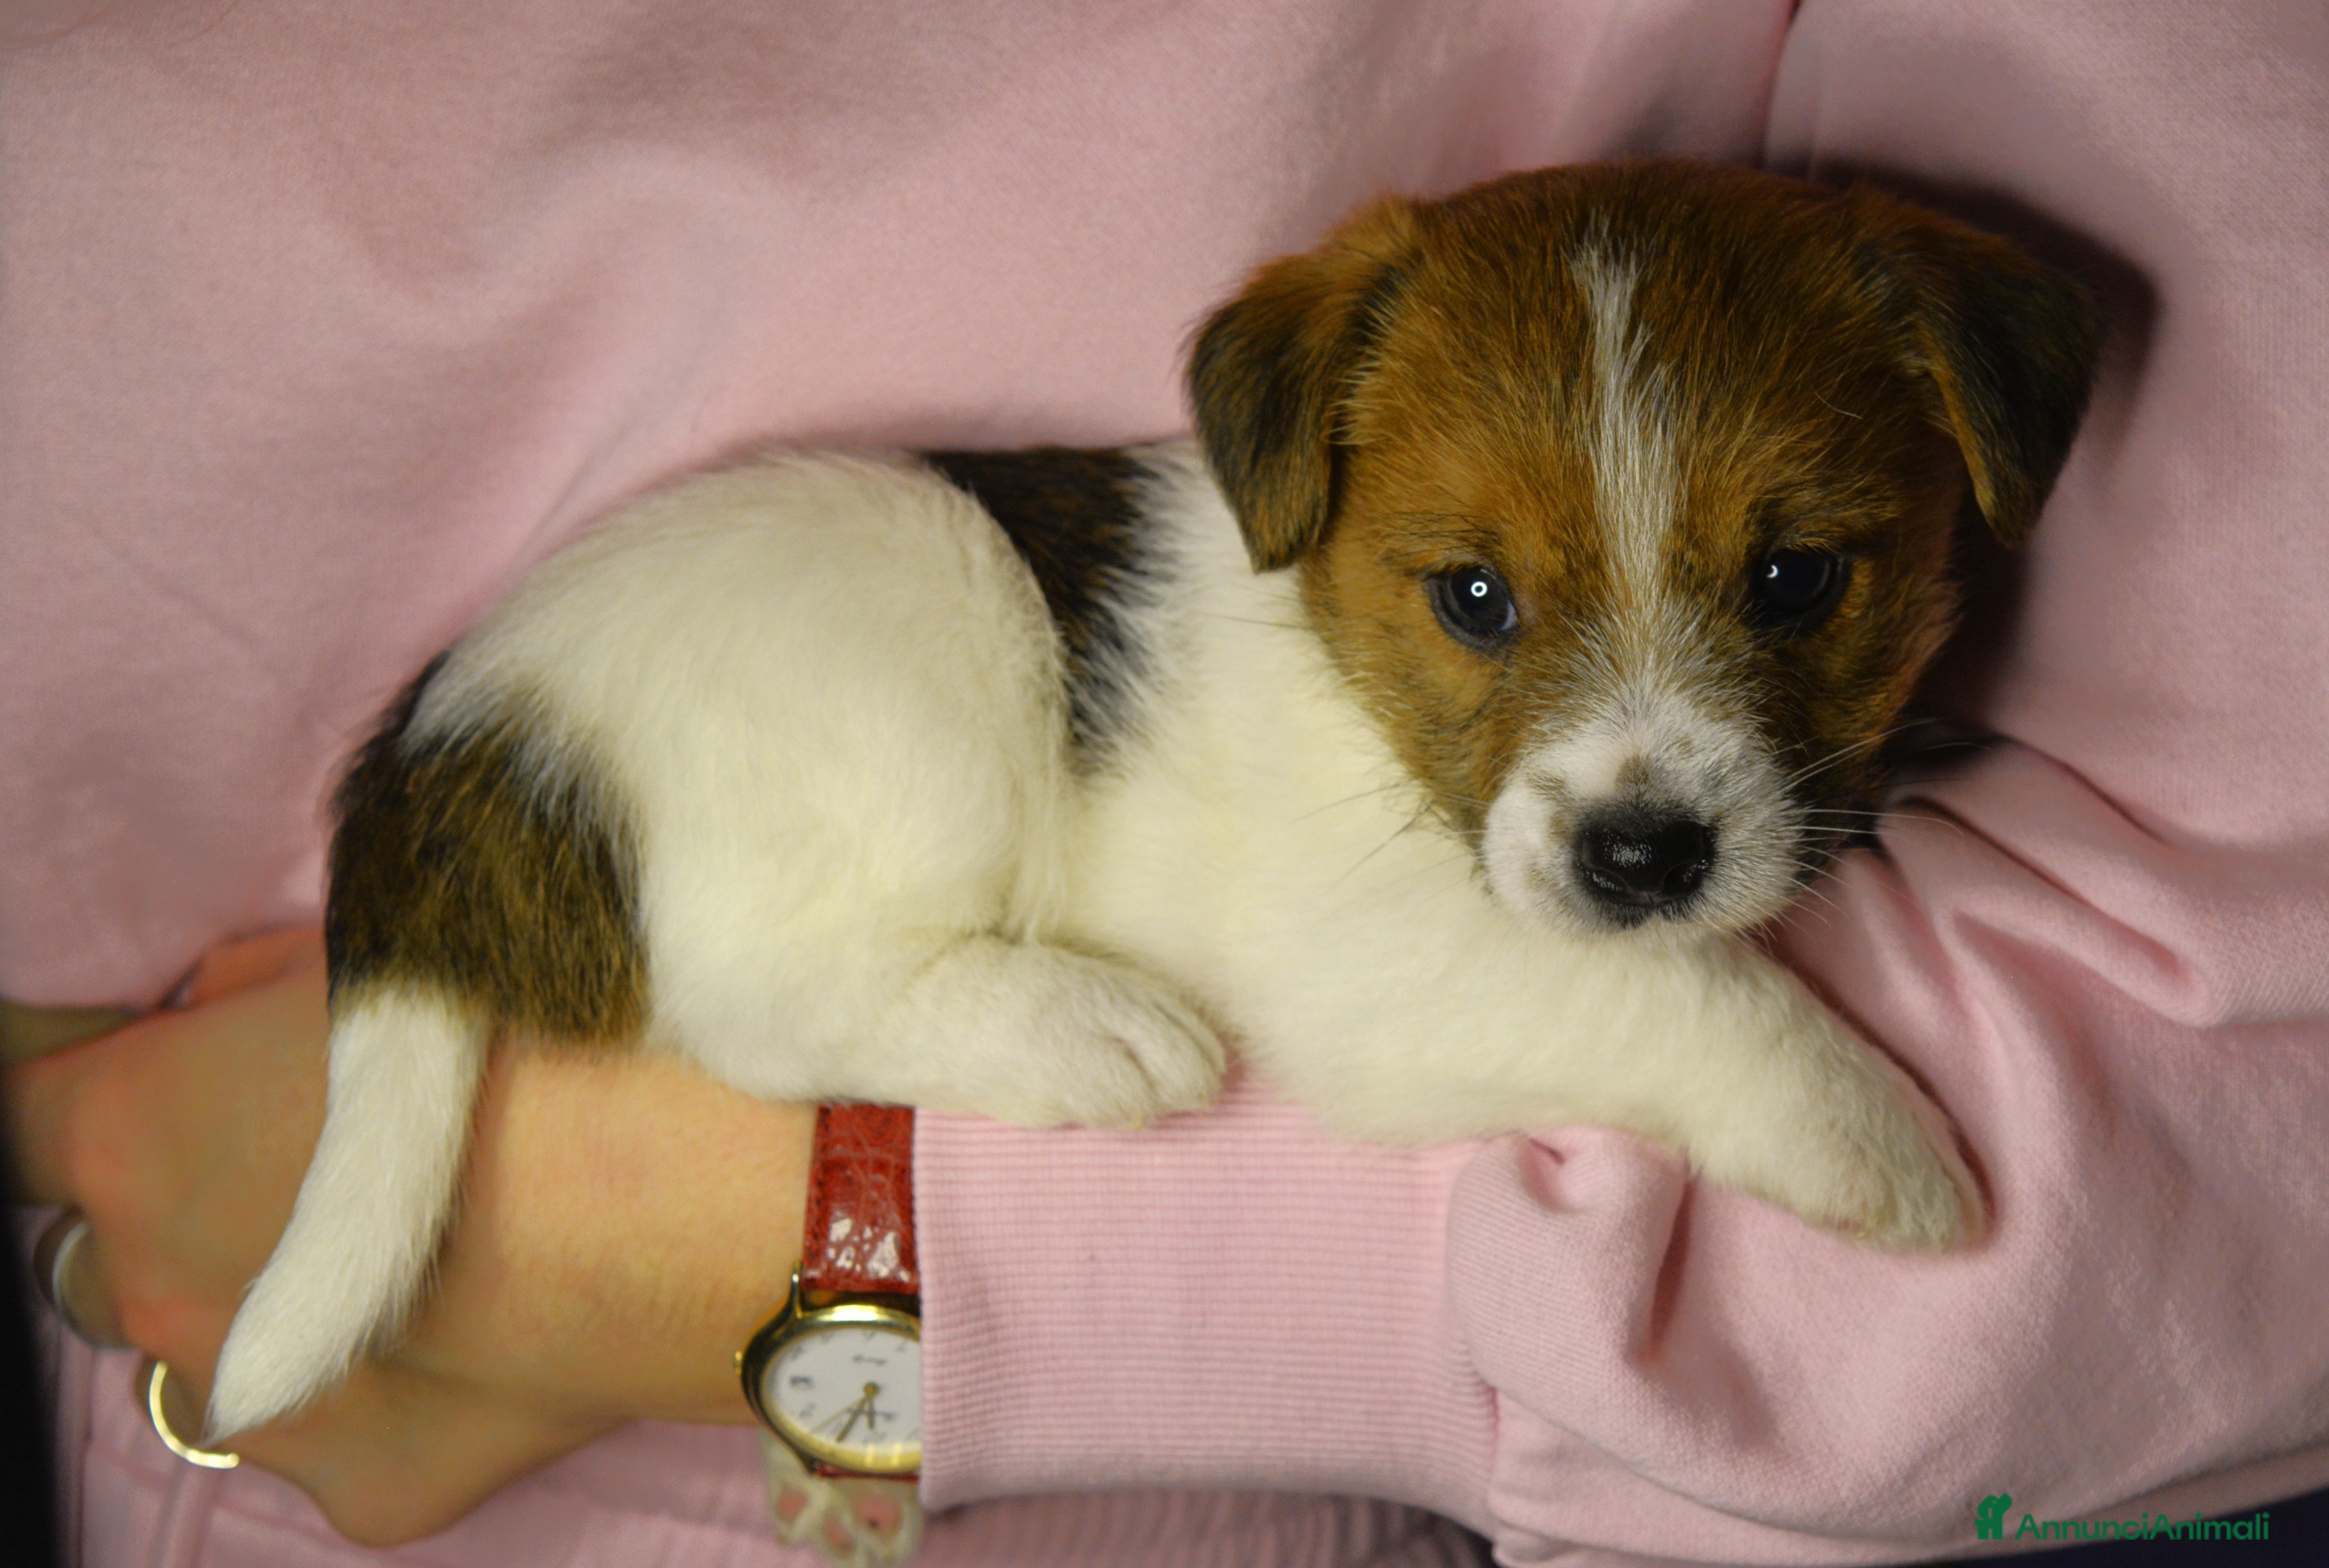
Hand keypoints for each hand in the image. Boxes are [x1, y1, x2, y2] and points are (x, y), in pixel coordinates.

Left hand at [6, 929, 814, 1546]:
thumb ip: (258, 991)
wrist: (735, 1189)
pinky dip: (388, 1377)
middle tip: (330, 1144)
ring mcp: (261, 1407)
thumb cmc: (571, 1035)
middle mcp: (157, 1287)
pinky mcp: (367, 1483)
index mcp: (136, 1133)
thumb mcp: (401, 946)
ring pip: (218, 1345)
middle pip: (111, 1236)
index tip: (177, 1058)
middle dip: (189, 1189)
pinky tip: (495, 1320)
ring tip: (439, 1240)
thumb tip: (221, 1020)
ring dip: (276, 1293)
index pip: (25, 1103)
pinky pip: (336, 1420)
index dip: (104, 1073)